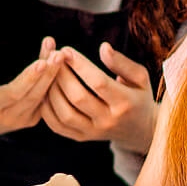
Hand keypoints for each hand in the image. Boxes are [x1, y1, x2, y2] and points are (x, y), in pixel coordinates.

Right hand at [0, 56, 56, 157]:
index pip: (14, 93)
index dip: (29, 79)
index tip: (42, 62)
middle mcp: (11, 117)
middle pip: (34, 94)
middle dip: (48, 73)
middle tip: (60, 53)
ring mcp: (24, 120)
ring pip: (42, 95)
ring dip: (53, 73)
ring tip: (61, 52)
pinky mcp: (33, 118)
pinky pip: (46, 97)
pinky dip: (52, 79)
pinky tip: (58, 60)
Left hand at [39, 41, 156, 148]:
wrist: (139, 130)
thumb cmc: (138, 96)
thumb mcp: (140, 77)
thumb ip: (122, 63)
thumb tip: (104, 47)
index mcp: (125, 103)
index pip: (98, 82)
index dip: (80, 65)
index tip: (66, 50)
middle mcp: (108, 120)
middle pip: (78, 97)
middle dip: (62, 74)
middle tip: (54, 57)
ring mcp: (93, 132)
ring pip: (64, 113)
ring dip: (51, 90)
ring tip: (48, 71)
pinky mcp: (81, 137)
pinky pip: (57, 126)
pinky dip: (47, 108)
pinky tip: (46, 90)